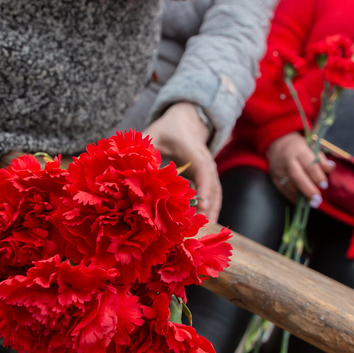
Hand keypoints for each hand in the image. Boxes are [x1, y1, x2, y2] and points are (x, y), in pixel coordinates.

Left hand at [144, 102, 220, 222]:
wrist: (186, 121)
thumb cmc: (167, 130)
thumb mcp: (153, 135)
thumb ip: (145, 152)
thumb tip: (137, 173)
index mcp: (193, 149)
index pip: (203, 168)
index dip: (205, 186)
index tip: (202, 203)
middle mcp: (206, 161)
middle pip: (214, 186)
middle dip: (210, 206)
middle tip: (202, 226)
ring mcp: (209, 171)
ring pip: (216, 193)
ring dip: (212, 211)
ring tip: (206, 230)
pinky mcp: (208, 178)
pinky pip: (213, 195)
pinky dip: (210, 209)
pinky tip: (204, 224)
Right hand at [266, 132, 333, 205]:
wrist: (277, 144)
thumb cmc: (299, 146)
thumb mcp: (311, 147)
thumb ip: (321, 159)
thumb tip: (331, 168)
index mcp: (299, 150)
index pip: (309, 165)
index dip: (317, 176)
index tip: (325, 185)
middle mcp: (287, 160)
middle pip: (297, 176)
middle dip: (308, 189)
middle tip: (317, 199)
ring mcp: (279, 170)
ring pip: (289, 185)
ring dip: (301, 197)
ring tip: (312, 203)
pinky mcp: (274, 178)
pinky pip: (283, 190)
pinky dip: (293, 198)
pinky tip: (302, 203)